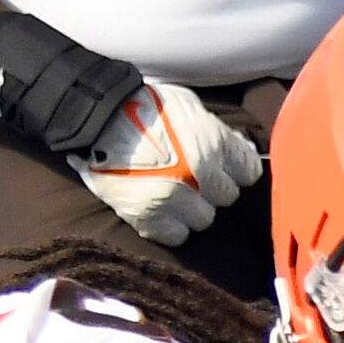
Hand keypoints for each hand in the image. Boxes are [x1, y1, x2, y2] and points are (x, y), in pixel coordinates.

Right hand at [0, 5, 263, 243]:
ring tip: (174, 192)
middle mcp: (200, 175)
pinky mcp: (149, 219)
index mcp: (213, 143)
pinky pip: (177, 236)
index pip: (248, 173)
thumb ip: (218, 131)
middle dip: (212, 188)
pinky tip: (160, 208)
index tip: (223, 168)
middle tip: (192, 178)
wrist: (94, 119)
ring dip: (192, 208)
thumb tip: (242, 149)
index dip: (235, 170)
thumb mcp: (189, 106)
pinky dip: (170, 225)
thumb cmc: (143, 107)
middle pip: (227, 197)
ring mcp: (175, 200)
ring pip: (204, 219)